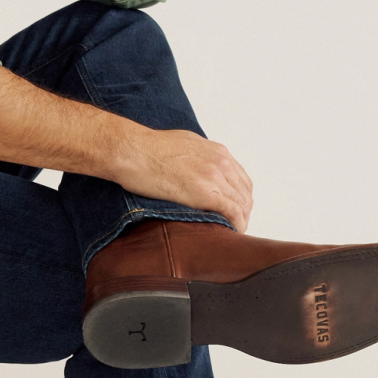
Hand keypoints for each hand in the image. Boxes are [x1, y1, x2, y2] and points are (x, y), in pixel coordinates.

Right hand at [115, 127, 252, 231]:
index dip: (239, 197)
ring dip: (240, 219)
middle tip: (234, 224)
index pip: (240, 178)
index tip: (234, 208)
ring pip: (242, 203)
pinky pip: (232, 212)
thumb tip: (196, 170)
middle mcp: (220, 162)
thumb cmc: (147, 148)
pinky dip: (236, 224)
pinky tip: (232, 232)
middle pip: (244, 192)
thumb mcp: (183, 144)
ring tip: (232, 231)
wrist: (133, 151)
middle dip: (242, 211)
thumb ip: (197, 158)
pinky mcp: (205, 193)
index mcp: (216, 151)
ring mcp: (214, 177)